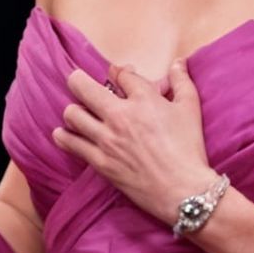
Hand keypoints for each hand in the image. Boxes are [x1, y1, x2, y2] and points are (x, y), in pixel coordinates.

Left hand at [53, 60, 216, 227]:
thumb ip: (182, 81)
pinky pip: (71, 144)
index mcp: (143, 99)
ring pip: (72, 114)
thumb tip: (178, 62)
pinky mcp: (100, 162)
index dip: (119, 72)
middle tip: (77, 81)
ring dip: (74, 110)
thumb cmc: (189, 148)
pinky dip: (64, 137)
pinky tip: (63, 133)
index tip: (119, 75)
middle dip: (78, 80)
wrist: (183, 190)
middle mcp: (120, 116)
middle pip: (83, 87)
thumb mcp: (190, 108)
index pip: (120, 74)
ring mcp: (107, 140)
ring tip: (78, 112)